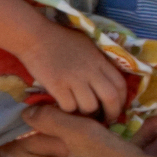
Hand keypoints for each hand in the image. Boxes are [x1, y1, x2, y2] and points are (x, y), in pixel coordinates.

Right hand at [11, 17, 136, 122]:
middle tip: (104, 120)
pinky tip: (63, 106)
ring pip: (90, 106)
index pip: (120, 84)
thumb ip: (99, 61)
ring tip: (80, 113)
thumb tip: (107, 80)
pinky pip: (69, 107)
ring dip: (86, 113)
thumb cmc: (60, 39)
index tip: (116, 107)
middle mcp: (90, 70)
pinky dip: (68, 111)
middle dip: (111, 113)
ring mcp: (74, 78)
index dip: (122, 100)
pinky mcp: (57, 85)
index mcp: (99, 60)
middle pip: (110, 98)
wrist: (35, 36)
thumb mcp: (87, 45)